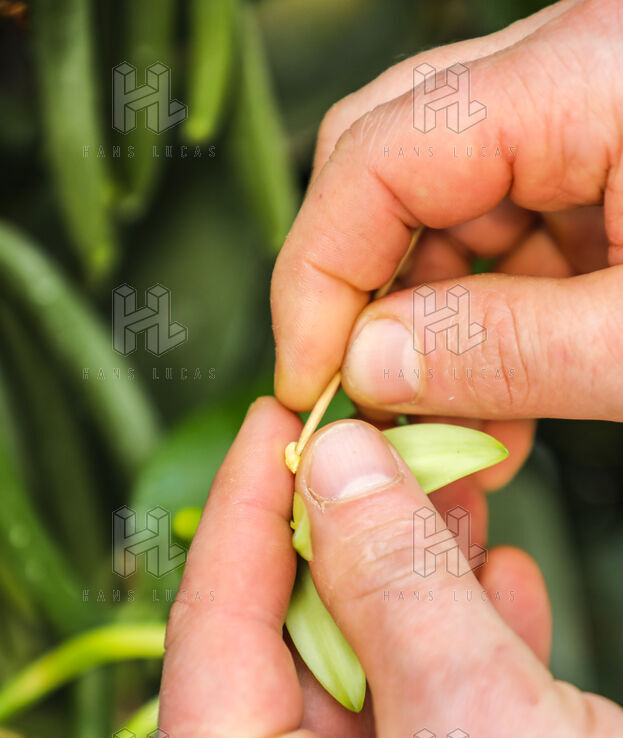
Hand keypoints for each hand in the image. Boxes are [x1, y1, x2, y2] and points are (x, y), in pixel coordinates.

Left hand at [159, 398, 622, 737]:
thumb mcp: (476, 729)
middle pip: (287, 639)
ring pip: (364, 660)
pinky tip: (493, 582)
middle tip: (378, 441)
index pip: (211, 633)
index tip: (278, 419)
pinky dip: (458, 634)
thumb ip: (394, 585)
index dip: (246, 508)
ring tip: (447, 487)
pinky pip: (423, 704)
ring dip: (411, 571)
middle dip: (344, 531)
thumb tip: (337, 466)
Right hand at [271, 0, 622, 441]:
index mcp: (587, 75)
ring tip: (448, 423)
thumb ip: (504, 351)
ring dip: (425, 327)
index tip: (308, 380)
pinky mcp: (595, 159)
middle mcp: (568, 70)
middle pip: (385, 165)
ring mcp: (580, 112)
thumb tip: (370, 365)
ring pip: (436, 210)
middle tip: (362, 396)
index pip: (376, 154)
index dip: (316, 279)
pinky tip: (491, 392)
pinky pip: (497, 230)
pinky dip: (479, 319)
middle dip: (360, 298)